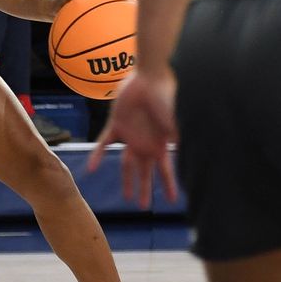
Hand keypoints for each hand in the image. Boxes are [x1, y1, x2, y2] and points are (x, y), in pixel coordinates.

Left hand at [87, 68, 179, 207]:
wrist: (150, 76)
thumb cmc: (167, 96)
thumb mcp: (177, 121)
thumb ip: (181, 139)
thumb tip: (189, 157)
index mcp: (160, 144)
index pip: (165, 170)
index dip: (169, 185)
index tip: (173, 201)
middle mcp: (145, 143)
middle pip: (144, 172)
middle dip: (145, 189)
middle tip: (143, 205)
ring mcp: (130, 135)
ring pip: (125, 163)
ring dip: (126, 180)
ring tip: (126, 197)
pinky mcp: (116, 125)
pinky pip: (104, 143)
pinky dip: (97, 155)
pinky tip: (90, 168)